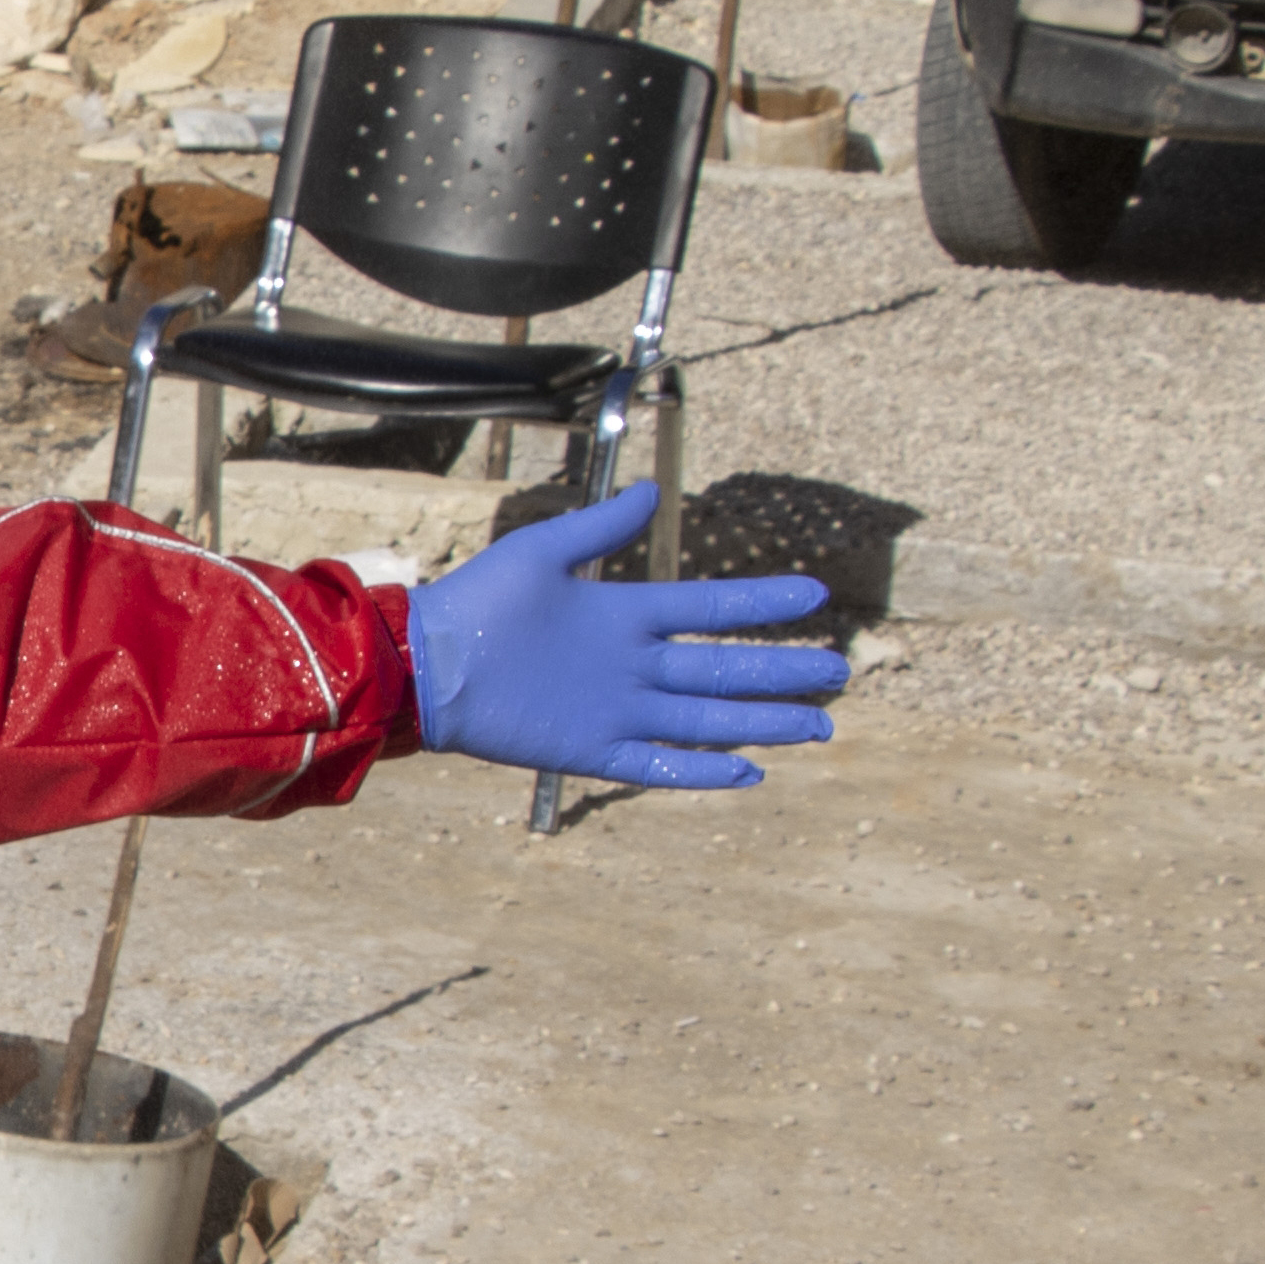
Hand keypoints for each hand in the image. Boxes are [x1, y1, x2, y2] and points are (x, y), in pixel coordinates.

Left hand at [405, 485, 848, 789]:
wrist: (425, 662)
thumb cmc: (475, 601)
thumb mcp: (543, 552)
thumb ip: (599, 528)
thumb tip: (652, 493)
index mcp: (625, 614)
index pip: (711, 610)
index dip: (762, 604)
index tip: (815, 596)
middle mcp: (631, 664)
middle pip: (725, 671)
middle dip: (782, 673)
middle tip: (838, 673)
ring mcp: (615, 709)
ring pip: (707, 720)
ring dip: (762, 722)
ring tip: (818, 724)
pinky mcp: (590, 748)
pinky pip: (658, 764)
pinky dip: (702, 770)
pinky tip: (750, 771)